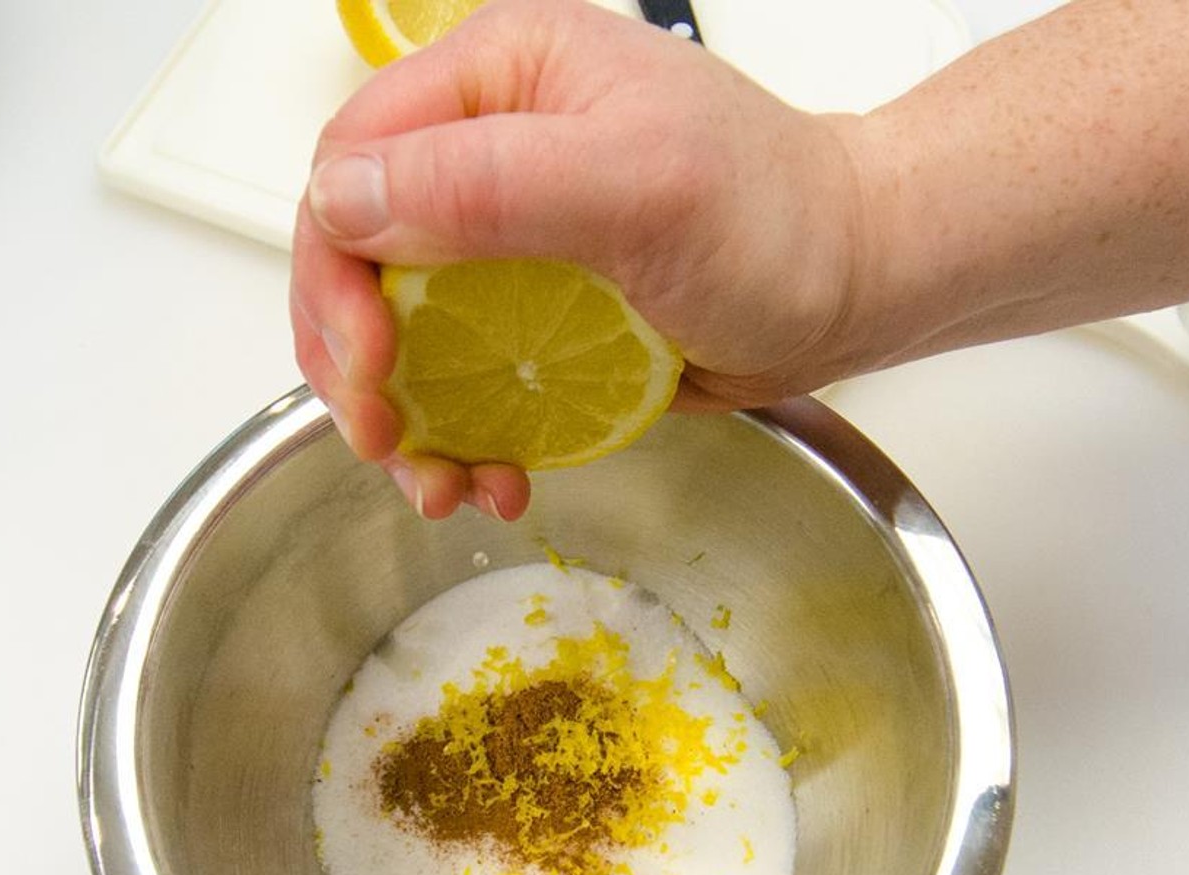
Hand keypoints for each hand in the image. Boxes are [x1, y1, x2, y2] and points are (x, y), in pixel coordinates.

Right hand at [290, 0, 867, 518]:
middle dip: (353, 359)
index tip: (371, 360)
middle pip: (356, 257)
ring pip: (396, 329)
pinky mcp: (531, 308)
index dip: (335, 270)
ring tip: (440, 482)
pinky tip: (491, 474)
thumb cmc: (778, 218)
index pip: (353, 164)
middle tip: (385, 435)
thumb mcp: (637, 185)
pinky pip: (457, 373)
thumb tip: (344, 202)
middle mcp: (487, 147)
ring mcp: (507, 235)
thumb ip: (487, 183)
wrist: (853, 282)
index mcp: (497, 78)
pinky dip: (459, 435)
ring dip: (401, 416)